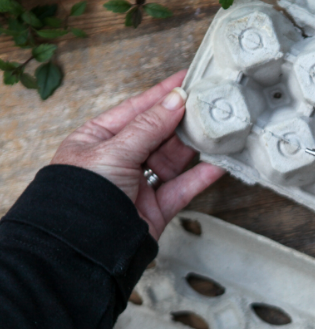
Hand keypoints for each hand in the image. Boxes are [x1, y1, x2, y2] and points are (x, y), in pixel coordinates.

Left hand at [51, 70, 224, 239]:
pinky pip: (184, 187)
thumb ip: (148, 127)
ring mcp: (139, 185)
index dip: (161, 94)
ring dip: (195, 146)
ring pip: (174, 159)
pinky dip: (202, 176)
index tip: (185, 79)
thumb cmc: (81, 197)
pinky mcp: (156, 208)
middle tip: (209, 103)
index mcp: (98, 140)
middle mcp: (119, 160)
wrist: (82, 249)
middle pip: (159, 134)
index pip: (135, 110)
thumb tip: (175, 100)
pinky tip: (219, 163)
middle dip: (183, 119)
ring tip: (217, 129)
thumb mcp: (114, 152)